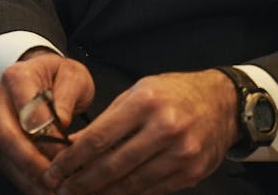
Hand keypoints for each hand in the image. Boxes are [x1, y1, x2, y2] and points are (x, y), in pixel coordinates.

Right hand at [0, 51, 94, 194]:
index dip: (47, 139)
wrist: (47, 75)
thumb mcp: (73, 77)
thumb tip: (59, 124)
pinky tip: (43, 190)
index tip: (67, 157)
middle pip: (8, 138)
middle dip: (33, 165)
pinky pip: (8, 163)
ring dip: (29, 178)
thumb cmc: (62, 76)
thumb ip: (66, 97)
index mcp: (17, 77)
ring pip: (5, 155)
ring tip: (52, 192)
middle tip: (56, 183)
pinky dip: (26, 180)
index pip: (28, 113)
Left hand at [42, 69, 236, 194]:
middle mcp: (165, 128)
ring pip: (132, 183)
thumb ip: (107, 119)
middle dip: (82, 181)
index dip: (73, 158)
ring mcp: (181, 153)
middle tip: (61, 189)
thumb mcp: (138, 92)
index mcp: (146, 102)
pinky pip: (152, 190)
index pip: (100, 137)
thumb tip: (74, 144)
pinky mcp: (191, 172)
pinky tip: (112, 194)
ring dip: (103, 193)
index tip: (54, 169)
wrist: (223, 103)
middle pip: (113, 165)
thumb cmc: (174, 93)